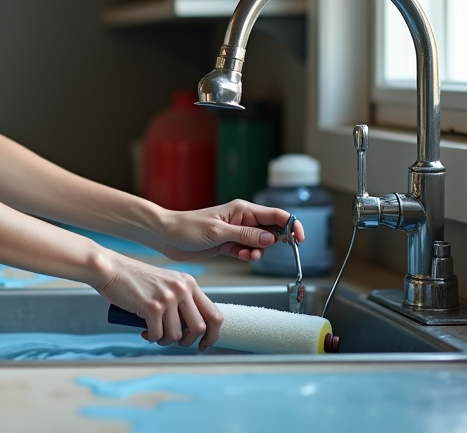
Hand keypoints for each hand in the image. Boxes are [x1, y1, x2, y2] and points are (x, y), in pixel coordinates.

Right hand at [94, 252, 223, 349]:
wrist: (111, 269)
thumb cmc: (134, 278)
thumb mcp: (166, 282)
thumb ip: (180, 298)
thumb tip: (190, 326)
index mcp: (188, 283)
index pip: (214, 314)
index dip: (213, 334)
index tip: (204, 343)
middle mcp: (182, 289)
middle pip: (199, 328)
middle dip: (188, 341)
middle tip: (177, 342)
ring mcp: (167, 298)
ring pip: (176, 335)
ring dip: (165, 340)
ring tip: (155, 333)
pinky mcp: (152, 307)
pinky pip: (158, 334)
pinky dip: (152, 338)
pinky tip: (145, 332)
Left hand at [154, 199, 304, 262]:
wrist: (167, 236)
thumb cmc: (187, 228)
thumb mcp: (218, 232)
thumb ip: (245, 236)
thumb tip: (270, 238)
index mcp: (242, 210)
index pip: (276, 215)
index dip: (292, 226)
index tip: (300, 240)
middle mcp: (243, 220)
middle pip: (273, 229)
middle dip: (276, 242)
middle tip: (268, 250)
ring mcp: (237, 232)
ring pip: (262, 242)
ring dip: (260, 251)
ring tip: (248, 255)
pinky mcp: (230, 245)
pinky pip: (249, 250)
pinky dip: (249, 255)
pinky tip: (242, 256)